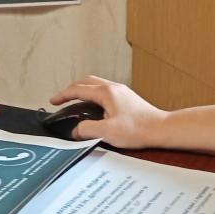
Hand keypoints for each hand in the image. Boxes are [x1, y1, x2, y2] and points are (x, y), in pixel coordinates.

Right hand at [49, 76, 168, 148]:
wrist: (161, 129)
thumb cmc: (139, 129)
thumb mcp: (107, 132)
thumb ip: (87, 130)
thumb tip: (75, 130)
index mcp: (106, 93)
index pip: (78, 90)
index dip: (63, 95)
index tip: (53, 101)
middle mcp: (113, 88)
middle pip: (87, 82)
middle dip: (72, 89)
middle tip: (62, 98)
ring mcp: (121, 92)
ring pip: (96, 85)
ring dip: (83, 91)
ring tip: (75, 102)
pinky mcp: (127, 99)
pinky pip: (105, 91)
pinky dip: (94, 96)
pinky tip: (94, 108)